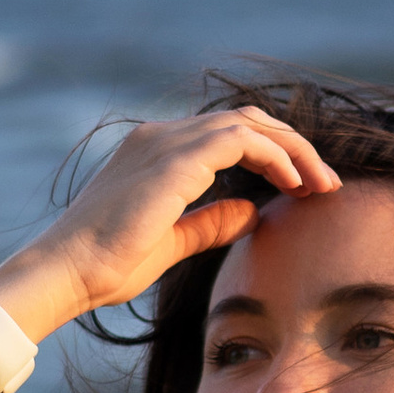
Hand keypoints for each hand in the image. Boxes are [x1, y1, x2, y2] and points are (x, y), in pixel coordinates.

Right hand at [0, 107, 341, 335]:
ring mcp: (165, 142)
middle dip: (293, 147)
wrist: (66, 272)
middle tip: (327, 184)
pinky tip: (296, 184)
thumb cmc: (106, 266)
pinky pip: (241, 140)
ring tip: (322, 185)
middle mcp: (160, 137)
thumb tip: (252, 211)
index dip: (274, 154)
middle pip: (246, 120)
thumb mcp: (172, 243)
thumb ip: (211, 222)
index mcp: (156, 153)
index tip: (305, 189)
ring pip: (250, 123)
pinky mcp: (173, 159)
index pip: (228, 135)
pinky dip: (277, 156)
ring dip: (294, 151)